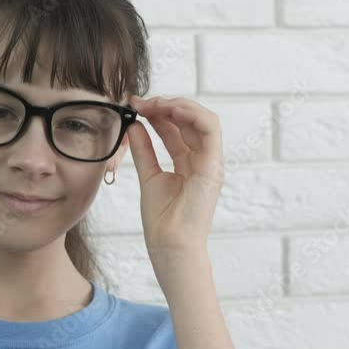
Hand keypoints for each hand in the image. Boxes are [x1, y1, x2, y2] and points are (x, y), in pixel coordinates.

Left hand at [126, 95, 224, 259]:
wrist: (170, 246)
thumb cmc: (162, 221)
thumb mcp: (148, 177)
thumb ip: (144, 150)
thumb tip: (134, 125)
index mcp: (190, 164)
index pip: (177, 129)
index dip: (158, 113)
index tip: (134, 106)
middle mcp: (203, 161)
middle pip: (190, 121)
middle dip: (165, 105)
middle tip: (140, 101)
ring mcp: (211, 163)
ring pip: (203, 119)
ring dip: (177, 105)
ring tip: (152, 103)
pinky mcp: (214, 167)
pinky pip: (210, 129)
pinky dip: (191, 113)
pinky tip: (169, 108)